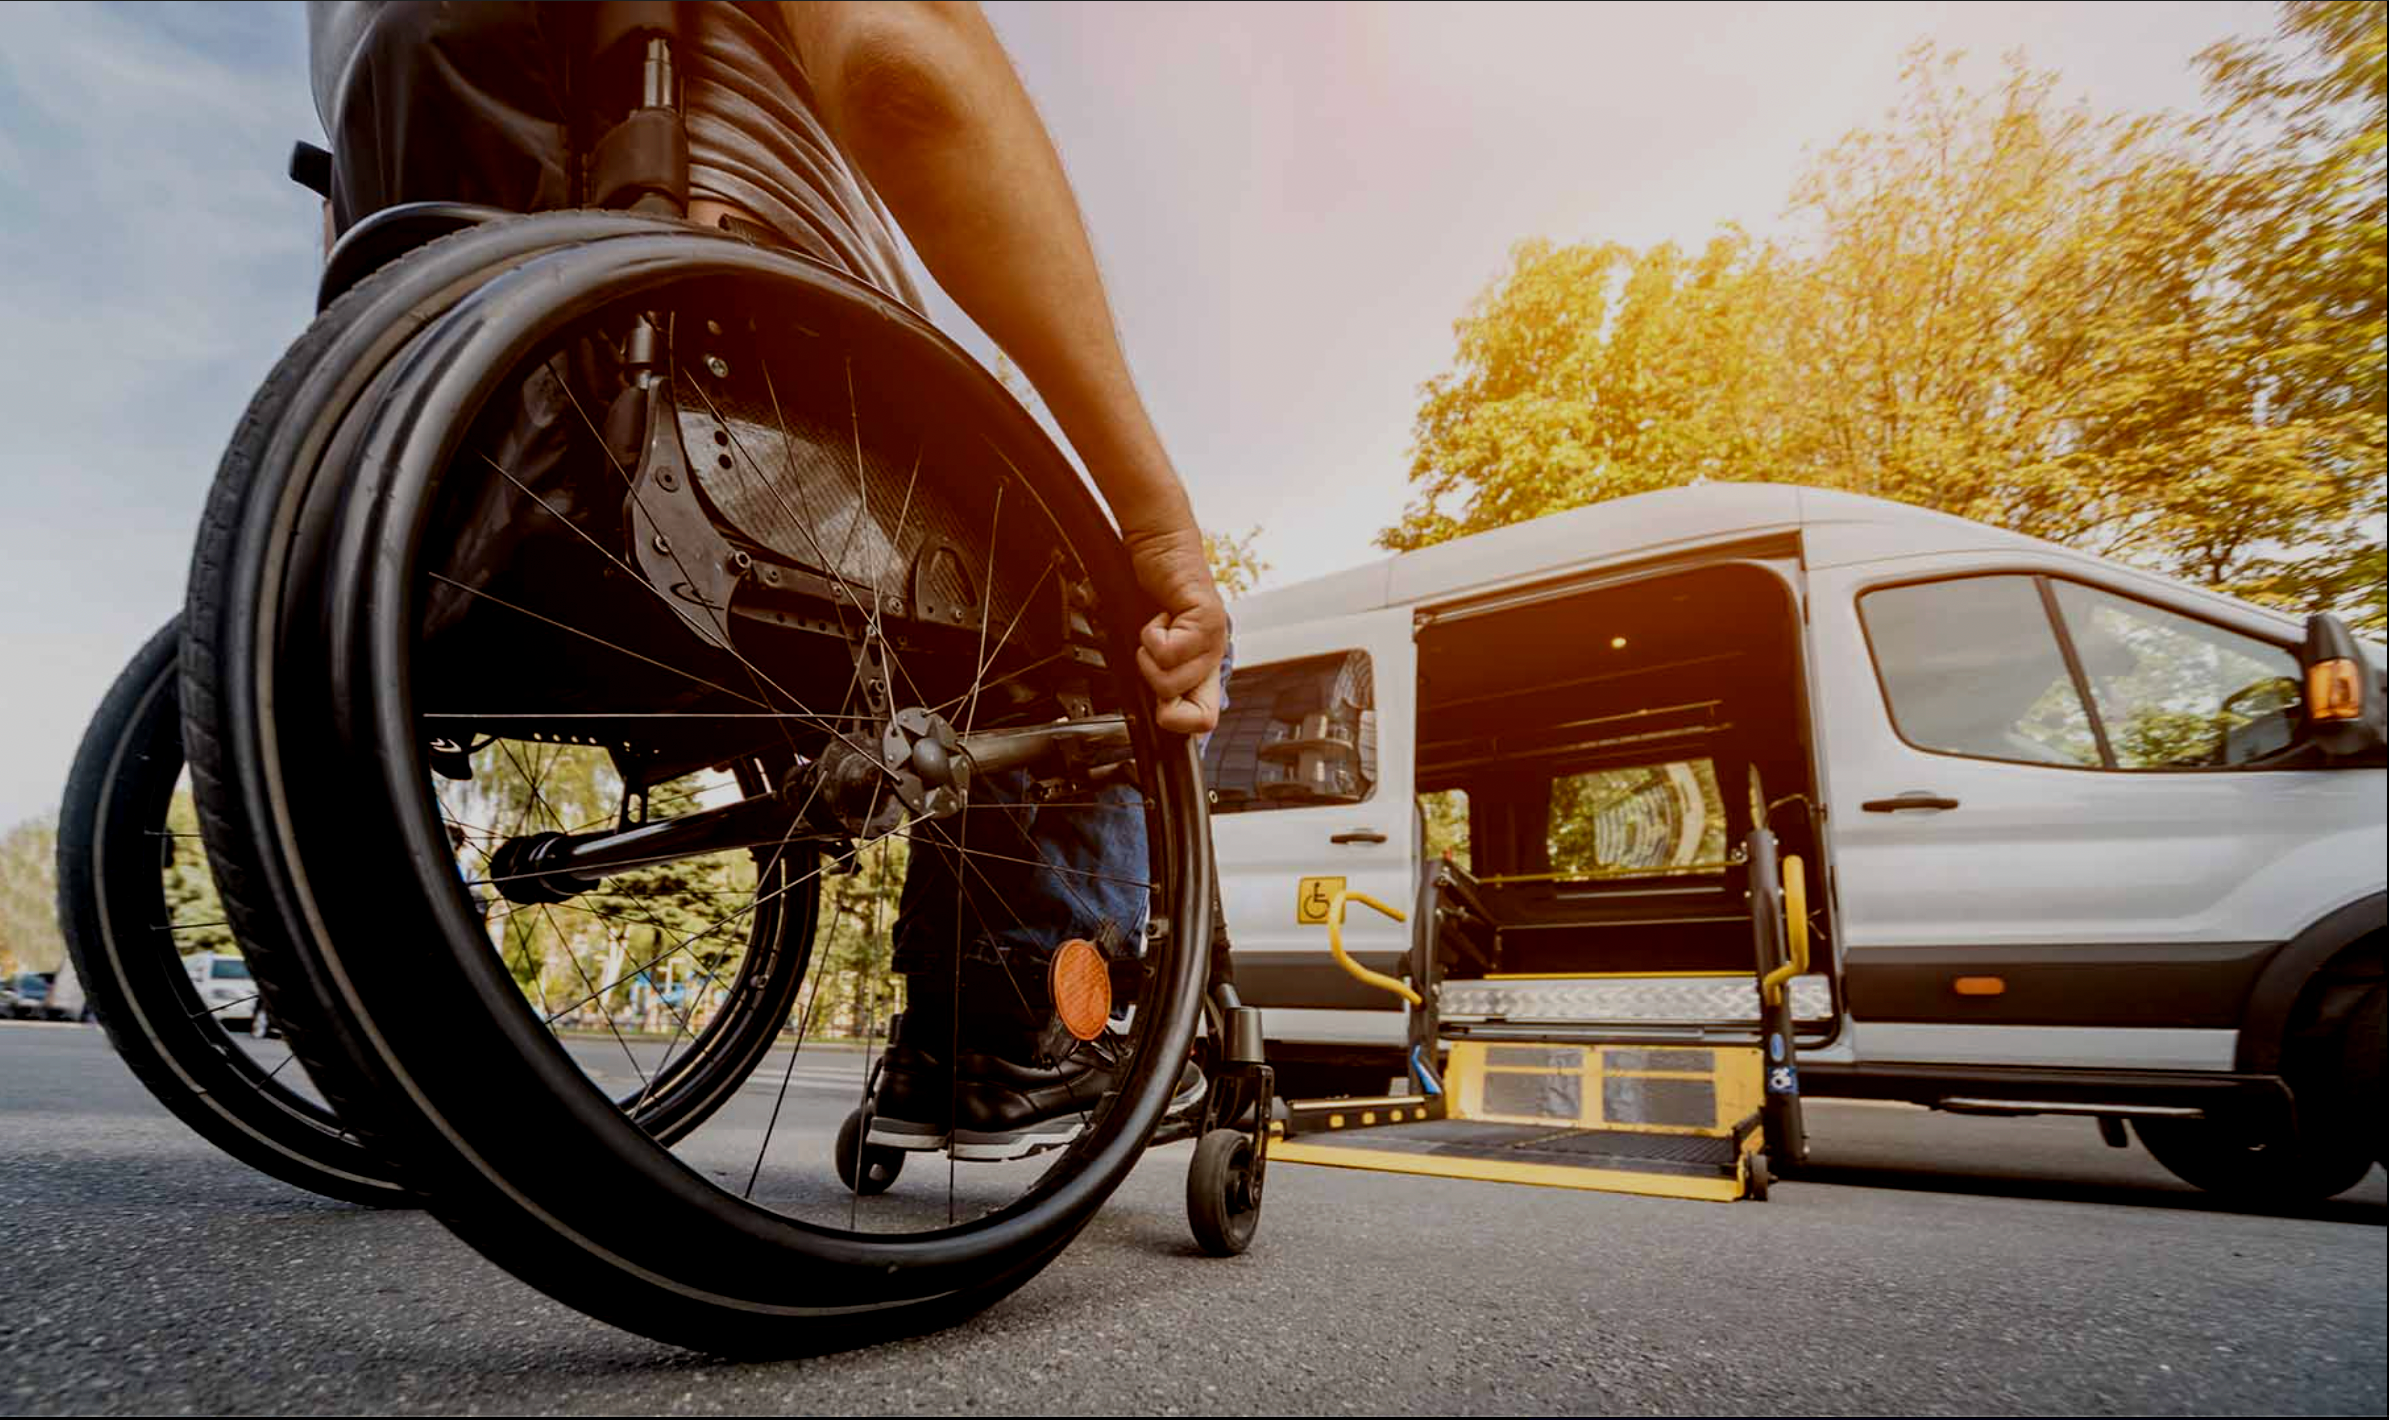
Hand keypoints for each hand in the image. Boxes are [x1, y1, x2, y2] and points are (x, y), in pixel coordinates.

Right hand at [1125, 526, 1227, 735]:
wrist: (1159, 547)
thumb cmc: (1152, 593)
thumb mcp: (1153, 646)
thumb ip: (1159, 677)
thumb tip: (1157, 712)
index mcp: (1203, 668)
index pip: (1205, 721)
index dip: (1176, 722)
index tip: (1159, 701)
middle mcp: (1214, 657)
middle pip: (1186, 711)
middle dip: (1155, 683)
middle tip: (1155, 654)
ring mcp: (1213, 638)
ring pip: (1171, 681)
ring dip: (1149, 655)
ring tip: (1157, 630)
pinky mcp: (1206, 618)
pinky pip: (1168, 650)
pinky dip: (1150, 633)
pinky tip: (1160, 616)